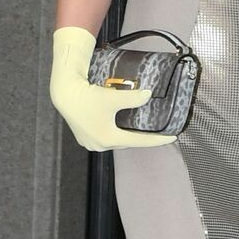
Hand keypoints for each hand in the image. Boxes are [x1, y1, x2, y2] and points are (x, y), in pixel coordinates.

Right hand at [49, 27, 176, 150]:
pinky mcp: (84, 136)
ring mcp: (90, 142)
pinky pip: (105, 136)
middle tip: (156, 131)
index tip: (172, 138)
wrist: (65, 93)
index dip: (158, 140)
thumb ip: (134, 99)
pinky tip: (120, 125)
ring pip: (115, 139)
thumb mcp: (114, 98)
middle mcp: (99, 145)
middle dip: (141, 137)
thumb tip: (149, 96)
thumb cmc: (87, 96)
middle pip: (127, 141)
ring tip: (139, 128)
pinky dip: (115, 132)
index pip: (140, 141)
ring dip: (126, 134)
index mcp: (108, 139)